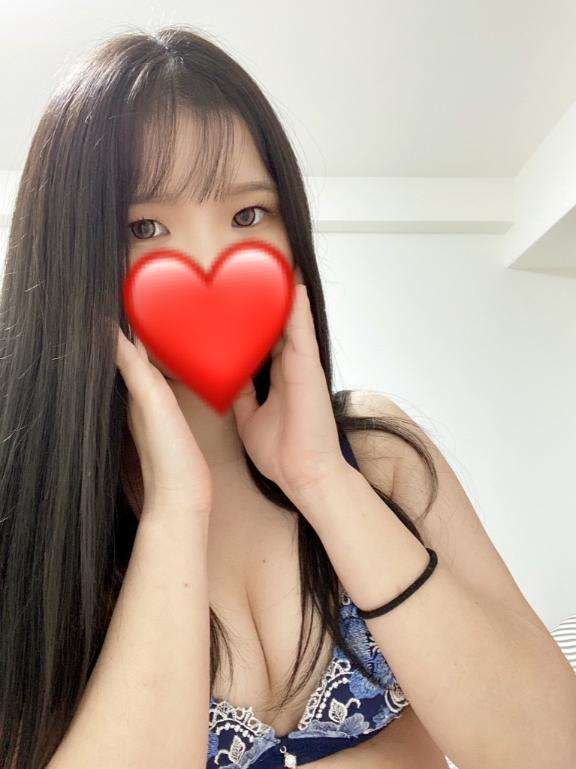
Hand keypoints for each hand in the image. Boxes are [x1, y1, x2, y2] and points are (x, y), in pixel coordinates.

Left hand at [114, 324, 211, 518]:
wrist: (183, 497)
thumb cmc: (167, 456)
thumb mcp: (150, 402)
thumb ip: (131, 367)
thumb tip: (106, 332)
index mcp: (137, 392)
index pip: (128, 350)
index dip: (129, 327)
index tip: (133, 303)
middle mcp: (143, 401)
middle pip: (140, 359)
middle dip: (143, 335)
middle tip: (152, 308)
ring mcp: (158, 414)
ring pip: (153, 373)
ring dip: (157, 353)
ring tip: (164, 330)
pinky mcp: (174, 425)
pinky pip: (170, 390)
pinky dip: (171, 374)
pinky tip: (176, 373)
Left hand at [231, 283, 347, 497]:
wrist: (303, 474)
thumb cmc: (281, 453)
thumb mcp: (249, 418)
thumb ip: (241, 395)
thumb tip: (226, 378)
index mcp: (276, 379)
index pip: (262, 341)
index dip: (250, 322)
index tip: (236, 301)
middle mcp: (289, 367)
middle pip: (276, 326)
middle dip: (266, 302)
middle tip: (254, 273)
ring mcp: (301, 365)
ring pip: (290, 322)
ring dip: (282, 297)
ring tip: (274, 267)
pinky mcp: (309, 366)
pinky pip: (302, 330)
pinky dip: (298, 307)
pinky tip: (293, 284)